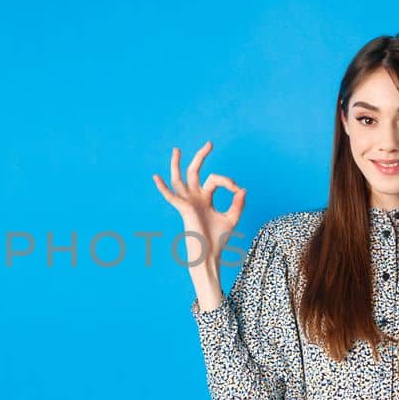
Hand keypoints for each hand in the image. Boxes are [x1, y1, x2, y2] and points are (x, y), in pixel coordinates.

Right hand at [152, 140, 245, 269]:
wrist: (210, 255)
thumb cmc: (219, 240)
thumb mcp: (231, 218)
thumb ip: (237, 204)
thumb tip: (242, 189)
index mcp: (205, 199)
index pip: (215, 180)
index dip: (228, 181)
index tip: (238, 190)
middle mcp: (195, 198)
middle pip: (195, 172)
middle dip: (201, 157)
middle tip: (209, 144)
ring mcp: (188, 202)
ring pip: (180, 179)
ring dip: (177, 164)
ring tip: (176, 149)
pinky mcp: (184, 209)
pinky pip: (170, 197)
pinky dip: (162, 188)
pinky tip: (156, 177)